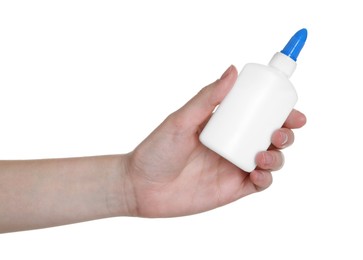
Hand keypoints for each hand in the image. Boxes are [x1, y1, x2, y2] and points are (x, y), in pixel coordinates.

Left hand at [124, 65, 305, 217]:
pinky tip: (258, 172)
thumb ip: (207, 98)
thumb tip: (232, 70)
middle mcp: (233, 144)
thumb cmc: (157, 150)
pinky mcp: (232, 189)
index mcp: (224, 125)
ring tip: (263, 153)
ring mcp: (234, 167)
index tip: (291, 106)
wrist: (141, 187)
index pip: (258, 114)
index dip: (280, 110)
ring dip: (278, 155)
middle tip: (282, 131)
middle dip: (286, 133)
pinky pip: (260, 183)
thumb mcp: (181, 120)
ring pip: (271, 159)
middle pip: (271, 136)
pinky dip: (266, 177)